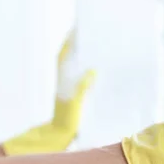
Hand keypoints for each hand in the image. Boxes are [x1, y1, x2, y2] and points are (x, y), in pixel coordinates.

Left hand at [3, 29, 95, 155]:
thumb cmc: (67, 120)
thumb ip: (82, 87)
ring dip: (86, 54)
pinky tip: (102, 65)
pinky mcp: (76, 91)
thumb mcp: (75, 103)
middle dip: (79, 43)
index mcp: (61, 77)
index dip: (69, 40)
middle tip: (93, 31)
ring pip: (77, 64)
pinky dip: (90, 67)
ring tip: (100, 43)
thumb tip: (92, 71)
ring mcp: (69, 84)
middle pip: (71, 55)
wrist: (61, 135)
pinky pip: (83, 74)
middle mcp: (64, 77)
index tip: (77, 27)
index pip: (63, 53)